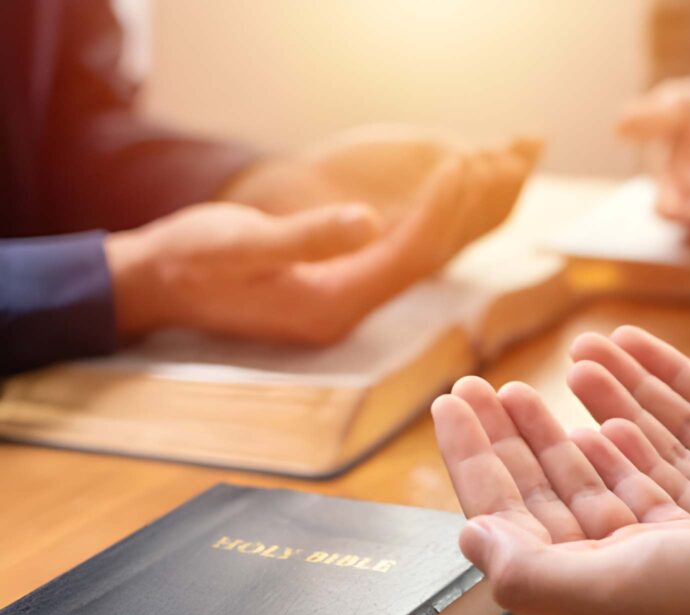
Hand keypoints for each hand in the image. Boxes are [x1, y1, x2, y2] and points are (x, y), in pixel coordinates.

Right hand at [106, 143, 535, 343]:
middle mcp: (343, 317)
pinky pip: (389, 265)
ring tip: (462, 177)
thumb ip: (307, 237)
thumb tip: (371, 221)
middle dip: (450, 215)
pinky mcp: (331, 296)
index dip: (438, 212)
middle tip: (473, 164)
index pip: (406, 260)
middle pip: (417, 266)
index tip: (457, 167)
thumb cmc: (192, 260)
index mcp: (328, 307)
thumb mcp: (243, 243)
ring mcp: (338, 310)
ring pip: (407, 267)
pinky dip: (413, 232)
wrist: (157, 287)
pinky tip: (426, 205)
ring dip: (437, 223)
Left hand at [431, 382, 689, 614]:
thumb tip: (470, 536)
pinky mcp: (680, 545)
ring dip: (550, 436)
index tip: (449, 402)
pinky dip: (612, 454)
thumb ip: (526, 571)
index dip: (470, 454)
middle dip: (503, 436)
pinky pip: (633, 488)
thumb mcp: (603, 594)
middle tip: (475, 384)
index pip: (498, 513)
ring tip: (519, 391)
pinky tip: (596, 424)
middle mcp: (593, 582)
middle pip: (533, 493)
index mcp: (563, 599)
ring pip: (579, 484)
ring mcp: (637, 563)